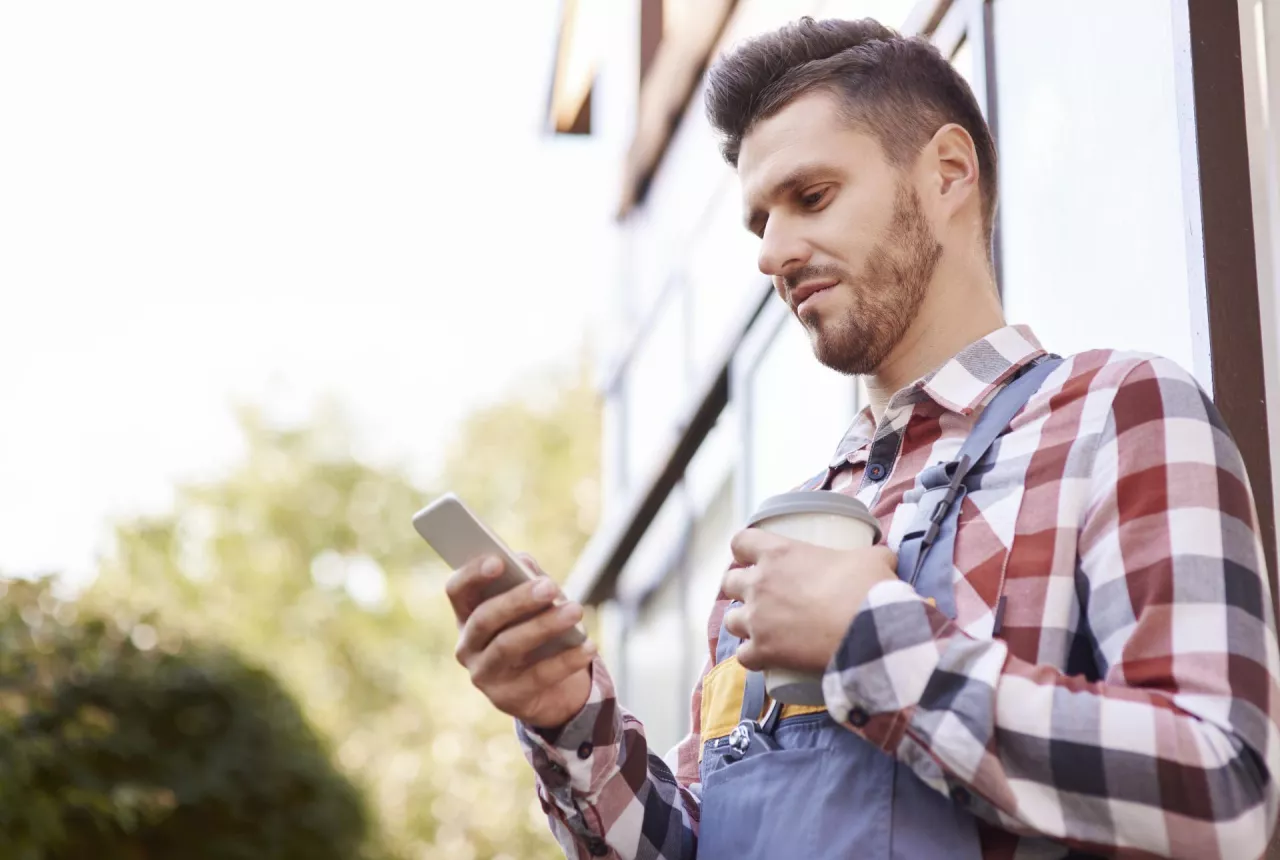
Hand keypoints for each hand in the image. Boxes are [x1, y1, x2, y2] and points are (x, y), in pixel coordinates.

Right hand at [447, 553, 595, 729]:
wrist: (549, 689)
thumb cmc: (536, 631)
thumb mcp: (532, 604)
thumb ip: (526, 579)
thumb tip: (523, 561)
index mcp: (467, 615)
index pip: (457, 590)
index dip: (473, 574)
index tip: (498, 561)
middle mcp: (467, 646)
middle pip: (484, 618)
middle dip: (518, 600)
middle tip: (550, 586)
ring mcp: (484, 675)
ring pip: (508, 646)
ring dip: (544, 625)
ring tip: (576, 611)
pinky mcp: (507, 699)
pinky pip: (538, 676)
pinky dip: (567, 660)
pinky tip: (588, 646)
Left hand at [721, 529, 896, 673]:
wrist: (870, 632)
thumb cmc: (868, 588)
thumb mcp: (873, 559)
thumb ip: (871, 555)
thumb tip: (885, 559)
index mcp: (779, 553)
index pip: (741, 541)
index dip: (744, 550)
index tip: (752, 558)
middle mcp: (759, 583)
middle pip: (729, 582)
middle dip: (740, 589)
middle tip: (761, 597)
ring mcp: (756, 619)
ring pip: (730, 620)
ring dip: (743, 624)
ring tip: (762, 629)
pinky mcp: (762, 651)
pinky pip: (743, 656)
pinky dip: (753, 657)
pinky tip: (765, 659)